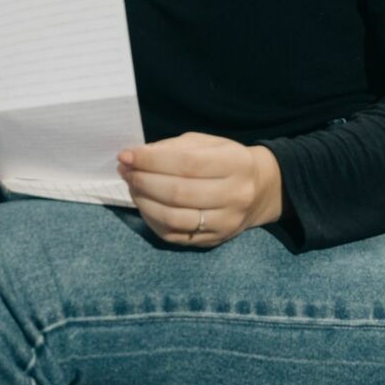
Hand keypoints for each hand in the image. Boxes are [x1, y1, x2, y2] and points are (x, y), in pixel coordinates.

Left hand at [117, 131, 283, 247]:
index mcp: (235, 164)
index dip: (151, 160)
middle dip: (143, 181)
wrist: (259, 190)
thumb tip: (135, 157)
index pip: (187, 164)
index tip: (126, 155)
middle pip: (179, 193)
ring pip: (174, 218)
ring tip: (132, 186)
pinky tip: (144, 204)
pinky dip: (152, 219)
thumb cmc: (225, 160)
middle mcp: (235, 196)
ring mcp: (226, 222)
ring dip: (144, 202)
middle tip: (124, 171)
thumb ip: (173, 148)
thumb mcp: (206, 143)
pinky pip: (174, 235)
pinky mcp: (214, 241)